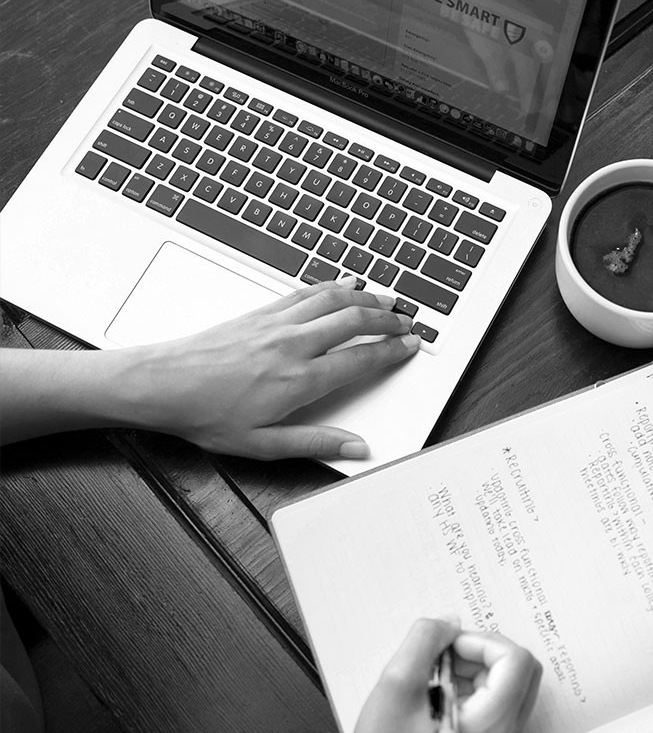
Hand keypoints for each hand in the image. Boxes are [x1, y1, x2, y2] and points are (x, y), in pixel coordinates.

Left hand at [133, 279, 418, 458]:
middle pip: (354, 321)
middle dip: (388, 319)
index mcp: (300, 379)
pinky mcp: (260, 313)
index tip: (411, 346)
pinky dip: (331, 285)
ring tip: (387, 299)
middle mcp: (293, 344)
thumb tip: (356, 447)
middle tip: (409, 321)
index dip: (392, 351)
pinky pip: (305, 292)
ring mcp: (276, 324)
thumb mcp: (263, 445)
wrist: (161, 383)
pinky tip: (342, 284)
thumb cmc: (206, 415)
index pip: (360, 359)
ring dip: (365, 297)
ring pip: (333, 300)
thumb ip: (316, 442)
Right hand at [339, 618, 540, 732]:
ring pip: (512, 681)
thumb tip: (452, 623)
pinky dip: (475, 683)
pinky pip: (500, 699)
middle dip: (484, 651)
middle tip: (445, 655)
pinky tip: (440, 690)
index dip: (482, 641)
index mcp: (493, 725)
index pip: (516, 660)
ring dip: (478, 665)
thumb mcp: (398, 680)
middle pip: (522, 669)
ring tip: (436, 675)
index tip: (447, 647)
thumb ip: (427, 639)